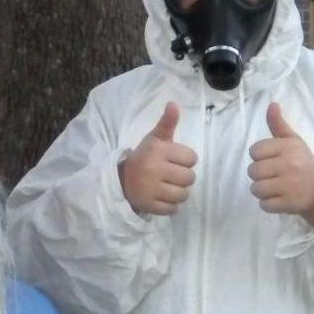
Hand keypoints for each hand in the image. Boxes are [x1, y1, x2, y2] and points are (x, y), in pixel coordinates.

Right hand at [118, 102, 197, 216]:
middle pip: (190, 178)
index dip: (185, 160)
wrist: (121, 179)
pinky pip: (173, 209)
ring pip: (183, 195)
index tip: (174, 160)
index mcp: (158, 150)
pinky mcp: (149, 206)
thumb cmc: (145, 156)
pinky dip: (170, 206)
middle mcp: (154, 169)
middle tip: (171, 175)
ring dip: (179, 193)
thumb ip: (167, 123)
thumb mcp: (155, 138)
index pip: (192, 158)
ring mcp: (151, 189)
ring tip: (168, 187)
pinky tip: (162, 198)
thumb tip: (173, 104)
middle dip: (183, 177)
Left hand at [248, 103, 313, 231]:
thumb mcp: (292, 141)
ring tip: (272, 187)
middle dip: (257, 175)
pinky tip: (277, 198)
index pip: (254, 151)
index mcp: (288, 147)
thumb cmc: (301, 161)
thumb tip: (271, 104)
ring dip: (260, 190)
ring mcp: (289, 186)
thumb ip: (278, 124)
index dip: (258, 156)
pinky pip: (264, 205)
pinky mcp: (288, 203)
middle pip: (252, 171)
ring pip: (256, 189)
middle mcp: (289, 165)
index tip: (269, 159)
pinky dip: (267, 204)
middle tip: (270, 175)